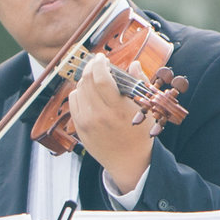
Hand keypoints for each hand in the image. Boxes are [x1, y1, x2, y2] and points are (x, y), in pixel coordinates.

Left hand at [65, 53, 153, 194]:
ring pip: (78, 90)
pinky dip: (79, 93)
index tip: (102, 58)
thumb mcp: (146, 109)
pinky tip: (88, 92)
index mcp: (118, 109)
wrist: (129, 162)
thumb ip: (139, 84)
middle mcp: (99, 115)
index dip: (99, 64)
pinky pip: (73, 103)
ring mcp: (86, 122)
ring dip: (85, 80)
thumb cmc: (140, 134)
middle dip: (91, 68)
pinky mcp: (78, 128)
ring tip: (94, 78)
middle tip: (97, 64)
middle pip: (87, 82)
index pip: (102, 79)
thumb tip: (133, 64)